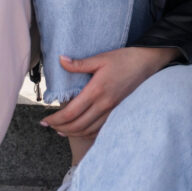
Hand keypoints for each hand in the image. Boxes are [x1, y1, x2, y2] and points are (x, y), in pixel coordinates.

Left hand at [40, 46, 177, 136]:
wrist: (147, 63)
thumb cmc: (124, 58)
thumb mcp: (101, 58)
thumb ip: (79, 63)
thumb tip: (60, 60)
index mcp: (97, 90)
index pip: (71, 113)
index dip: (55, 119)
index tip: (44, 120)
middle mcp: (104, 104)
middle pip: (77, 125)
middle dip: (60, 127)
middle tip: (48, 125)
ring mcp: (112, 110)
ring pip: (88, 130)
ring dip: (71, 132)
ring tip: (60, 129)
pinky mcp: (118, 111)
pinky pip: (99, 128)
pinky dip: (86, 132)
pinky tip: (80, 129)